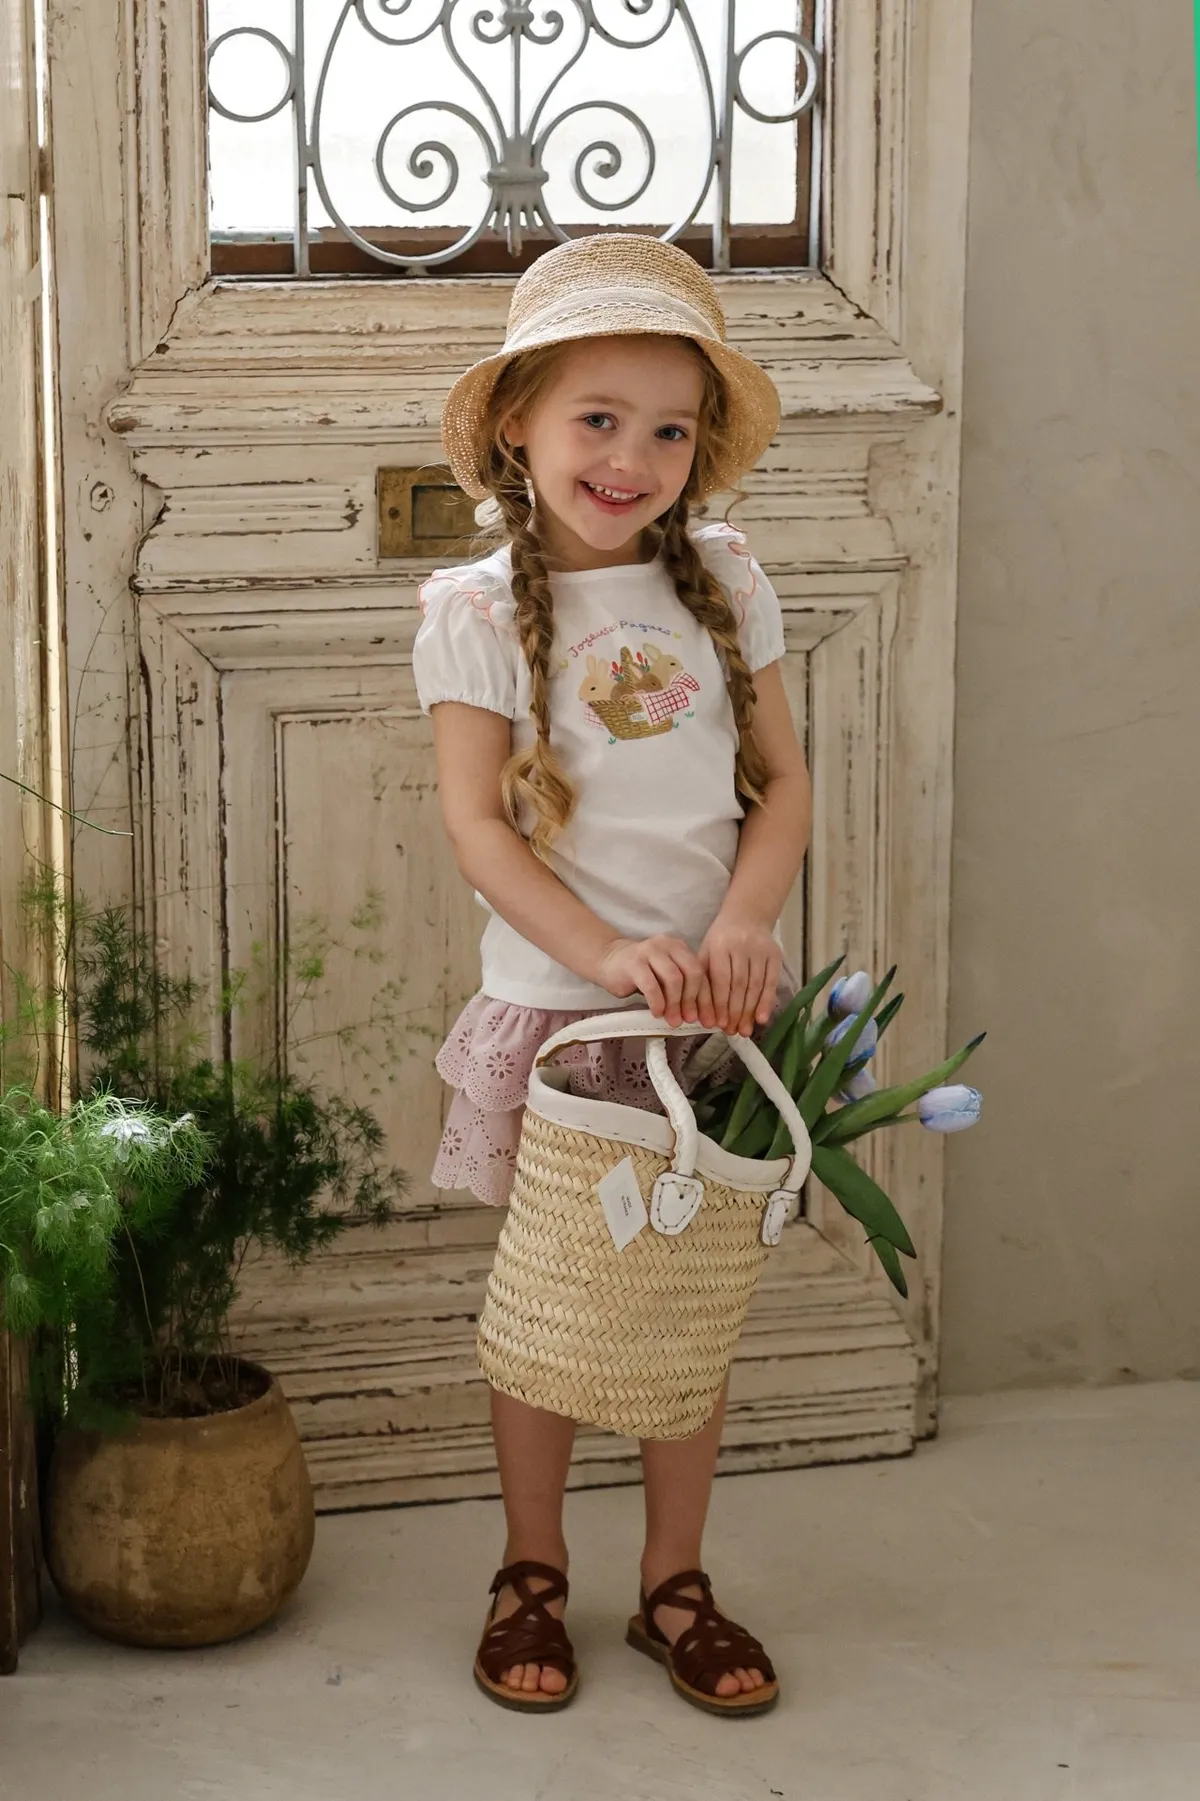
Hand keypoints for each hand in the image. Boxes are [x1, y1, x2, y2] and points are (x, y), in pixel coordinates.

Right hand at [596, 935, 716, 1029]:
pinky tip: (657, 1013)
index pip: (700, 972)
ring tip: (673, 1020)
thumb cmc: (641, 974)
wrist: (609, 961)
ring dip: (675, 1004)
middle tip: (689, 1019)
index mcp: (680, 948)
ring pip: (674, 978)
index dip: (706, 998)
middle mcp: (668, 945)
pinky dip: (657, 1002)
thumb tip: (700, 1016)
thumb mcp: (665, 979)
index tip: (708, 1020)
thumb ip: (682, 990)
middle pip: (692, 972)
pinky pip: (651, 985)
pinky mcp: (634, 962)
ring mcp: (650, 951)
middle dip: (692, 1000)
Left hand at [699, 913, 781, 1036]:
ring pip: (755, 985)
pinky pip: (771, 982)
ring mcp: (760, 950)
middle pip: (739, 985)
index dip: (721, 1004)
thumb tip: (703, 1014)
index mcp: (719, 946)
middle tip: (732, 1032)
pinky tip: (762, 1018)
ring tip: (745, 1030)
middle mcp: (741, 947)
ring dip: (750, 1011)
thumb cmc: (721, 940)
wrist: (747, 916)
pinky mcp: (775, 955)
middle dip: (735, 1011)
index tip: (719, 1024)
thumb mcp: (706, 953)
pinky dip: (767, 1001)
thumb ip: (704, 980)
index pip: (721, 980)